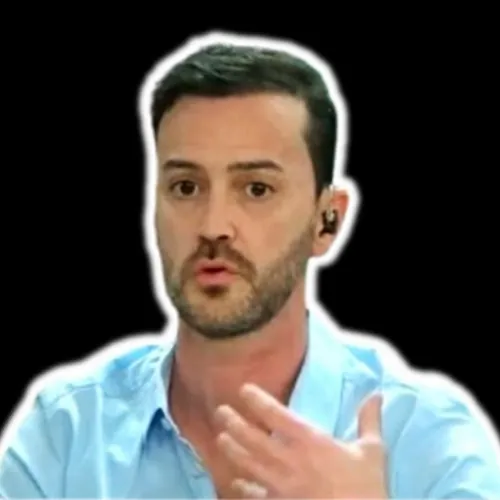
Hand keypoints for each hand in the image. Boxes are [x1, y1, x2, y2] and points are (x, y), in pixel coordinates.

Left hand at [214, 384, 387, 498]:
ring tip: (220, 439)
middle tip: (220, 411)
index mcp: (311, 443)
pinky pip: (257, 497)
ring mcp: (282, 487)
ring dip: (233, 451)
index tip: (244, 389)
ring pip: (250, 465)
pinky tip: (235, 483)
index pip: (278, 416)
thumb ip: (369, 420)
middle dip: (236, 424)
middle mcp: (291, 461)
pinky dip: (244, 489)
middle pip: (255, 439)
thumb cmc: (367, 489)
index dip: (259, 401)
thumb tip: (376, 394)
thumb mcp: (372, 452)